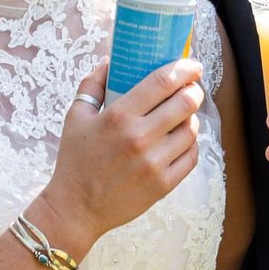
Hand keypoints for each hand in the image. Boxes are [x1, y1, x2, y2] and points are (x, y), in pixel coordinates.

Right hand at [36, 57, 203, 253]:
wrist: (76, 208)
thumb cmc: (75, 161)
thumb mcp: (76, 117)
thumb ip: (92, 85)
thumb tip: (110, 61)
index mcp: (118, 116)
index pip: (162, 82)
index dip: (184, 69)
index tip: (191, 65)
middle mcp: (139, 138)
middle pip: (185, 103)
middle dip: (193, 91)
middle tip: (191, 89)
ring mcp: (154, 163)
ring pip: (191, 130)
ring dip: (192, 118)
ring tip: (184, 116)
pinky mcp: (163, 184)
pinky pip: (191, 157)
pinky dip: (190, 145)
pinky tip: (182, 140)